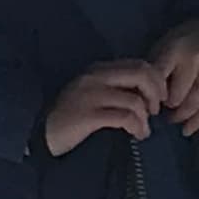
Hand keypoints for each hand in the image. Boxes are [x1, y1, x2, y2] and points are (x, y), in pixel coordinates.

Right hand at [43, 59, 168, 155]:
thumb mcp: (93, 95)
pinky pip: (124, 117)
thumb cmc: (70, 118)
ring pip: (135, 99)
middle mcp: (95, 77)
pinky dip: (137, 127)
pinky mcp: (87, 115)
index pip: (139, 64)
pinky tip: (135, 134)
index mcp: (98, 70)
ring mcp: (90, 95)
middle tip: (155, 111)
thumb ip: (116, 89)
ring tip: (142, 130)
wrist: (38, 133)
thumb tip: (148, 95)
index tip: (160, 98)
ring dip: (145, 118)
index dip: (157, 80)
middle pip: (141, 74)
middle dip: (156, 93)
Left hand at [150, 19, 198, 135]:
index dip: (150, 96)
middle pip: (177, 96)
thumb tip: (141, 97)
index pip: (158, 79)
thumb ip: (155, 68)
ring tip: (173, 118)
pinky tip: (188, 128)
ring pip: (195, 103)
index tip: (146, 104)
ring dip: (181, 115)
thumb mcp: (166, 45)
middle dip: (167, 105)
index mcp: (176, 48)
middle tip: (160, 111)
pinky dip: (198, 121)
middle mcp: (197, 58)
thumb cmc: (187, 41)